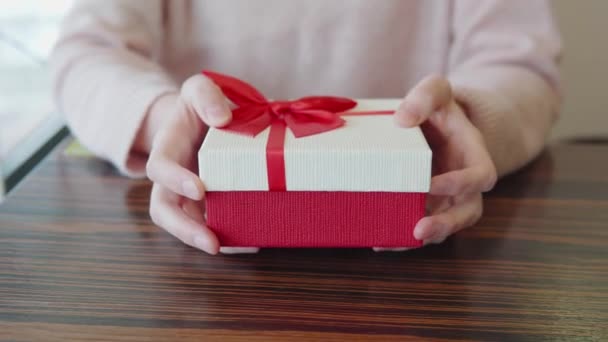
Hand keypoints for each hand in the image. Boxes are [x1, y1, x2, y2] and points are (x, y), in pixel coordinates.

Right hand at [144, 74, 258, 254]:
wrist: (207, 121)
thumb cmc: (202, 105)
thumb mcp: (200, 88)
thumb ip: (206, 95)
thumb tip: (222, 118)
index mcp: (168, 148)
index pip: (160, 168)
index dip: (175, 180)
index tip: (200, 188)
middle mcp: (172, 178)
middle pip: (164, 210)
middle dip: (184, 229)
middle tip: (211, 242)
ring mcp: (188, 195)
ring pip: (187, 225)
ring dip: (208, 239)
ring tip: (238, 246)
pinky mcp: (209, 205)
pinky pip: (212, 225)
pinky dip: (229, 235)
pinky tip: (253, 240)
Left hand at [377, 75, 496, 249]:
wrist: (432, 123)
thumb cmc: (437, 108)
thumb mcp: (435, 91)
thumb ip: (425, 96)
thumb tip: (402, 119)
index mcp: (473, 155)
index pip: (481, 176)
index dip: (462, 184)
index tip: (432, 184)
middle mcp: (464, 184)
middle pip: (467, 213)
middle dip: (445, 225)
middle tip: (420, 231)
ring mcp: (446, 199)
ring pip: (444, 227)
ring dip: (421, 238)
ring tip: (391, 243)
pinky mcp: (427, 207)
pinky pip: (420, 228)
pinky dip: (402, 237)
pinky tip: (379, 241)